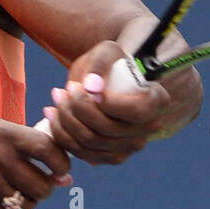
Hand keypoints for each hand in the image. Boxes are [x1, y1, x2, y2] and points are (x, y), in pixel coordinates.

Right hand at [0, 118, 73, 208]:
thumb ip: (30, 147)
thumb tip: (66, 177)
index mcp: (4, 133)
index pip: (49, 149)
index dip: (62, 164)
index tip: (59, 171)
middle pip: (42, 185)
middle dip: (44, 190)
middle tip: (35, 186)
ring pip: (27, 204)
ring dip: (27, 203)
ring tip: (16, 194)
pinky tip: (2, 203)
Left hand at [41, 40, 202, 164]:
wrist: (102, 79)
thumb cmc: (108, 62)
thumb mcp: (105, 52)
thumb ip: (100, 64)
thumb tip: (91, 86)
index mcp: (157, 101)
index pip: (135, 112)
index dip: (108, 103)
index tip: (82, 86)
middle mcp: (148, 128)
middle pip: (109, 130)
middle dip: (78, 110)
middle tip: (61, 91)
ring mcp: (130, 146)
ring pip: (92, 143)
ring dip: (66, 122)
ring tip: (55, 98)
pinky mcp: (110, 156)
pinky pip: (83, 153)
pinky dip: (63, 136)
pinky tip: (53, 115)